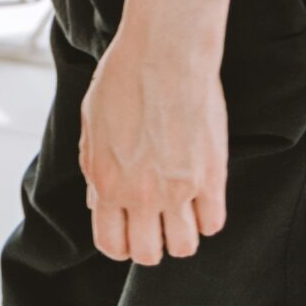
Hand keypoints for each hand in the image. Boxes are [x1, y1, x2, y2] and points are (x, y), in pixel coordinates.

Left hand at [78, 5, 228, 265]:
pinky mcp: (212, 177)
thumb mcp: (91, 123)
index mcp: (107, 182)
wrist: (165, 51)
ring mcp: (179, 189)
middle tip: (156, 221)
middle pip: (148, 254)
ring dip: (181, 234)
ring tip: (181, 211)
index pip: (112, 244)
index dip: (120, 244)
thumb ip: (94, 167)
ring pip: (185, 247)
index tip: (128, 231)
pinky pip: (214, 222)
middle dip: (150, 243)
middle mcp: (142, 194)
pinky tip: (202, 196)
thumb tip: (98, 200)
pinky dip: (208, 216)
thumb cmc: (124, 77)